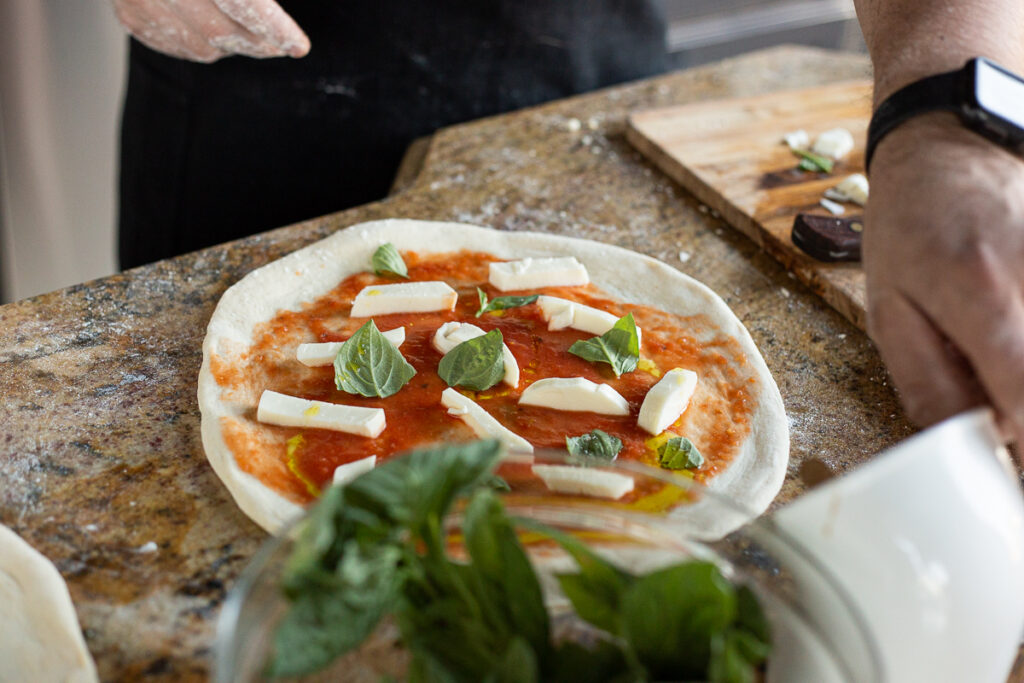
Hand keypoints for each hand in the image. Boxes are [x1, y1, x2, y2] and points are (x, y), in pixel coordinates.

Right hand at [112, 0, 308, 62]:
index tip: (299, 46)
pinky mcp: (128, 14)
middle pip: (221, 32)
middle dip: (259, 43)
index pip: (242, 1)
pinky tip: (215, 27)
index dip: (275, 28)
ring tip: (249, 31)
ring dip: (234, 45)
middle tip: (282, 43)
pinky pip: (178, 46)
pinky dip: (204, 44)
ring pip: (202, 46)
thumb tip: (270, 14)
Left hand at [864, 113, 1023, 446]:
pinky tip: (1012, 334)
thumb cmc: (911, 226)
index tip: (1005, 462)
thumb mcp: (888, 308)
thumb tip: (973, 442)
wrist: (955, 144)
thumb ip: (929, 382)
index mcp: (981, 293)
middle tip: (1000, 406)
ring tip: (1000, 354)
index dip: (1022, 446)